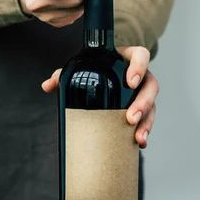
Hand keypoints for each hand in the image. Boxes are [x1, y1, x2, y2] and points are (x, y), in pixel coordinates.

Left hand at [42, 46, 157, 148]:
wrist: (101, 77)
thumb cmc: (92, 70)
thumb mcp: (78, 70)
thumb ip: (63, 75)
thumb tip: (46, 86)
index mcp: (128, 59)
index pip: (141, 56)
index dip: (140, 67)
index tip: (131, 82)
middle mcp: (140, 76)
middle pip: (151, 86)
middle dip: (143, 103)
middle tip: (130, 117)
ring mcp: (143, 93)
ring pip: (152, 106)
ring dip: (147, 122)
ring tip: (137, 137)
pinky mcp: (143, 109)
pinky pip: (148, 120)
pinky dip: (144, 132)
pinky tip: (139, 143)